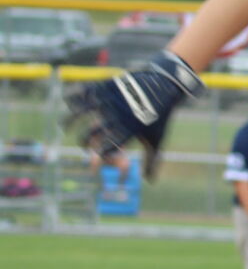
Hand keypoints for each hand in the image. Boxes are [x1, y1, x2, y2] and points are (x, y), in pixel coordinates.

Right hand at [64, 49, 201, 182]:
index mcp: (129, 130)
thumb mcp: (157, 138)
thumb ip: (152, 161)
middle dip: (82, 141)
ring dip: (68, 121)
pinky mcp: (103, 86)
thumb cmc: (159, 116)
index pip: (108, 147)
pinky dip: (72, 98)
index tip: (97, 157)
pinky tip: (68, 104)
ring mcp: (108, 99)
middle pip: (90, 132)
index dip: (99, 155)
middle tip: (82, 145)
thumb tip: (150, 182)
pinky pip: (81, 93)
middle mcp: (116, 115)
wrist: (163, 85)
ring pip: (80, 112)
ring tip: (63, 127)